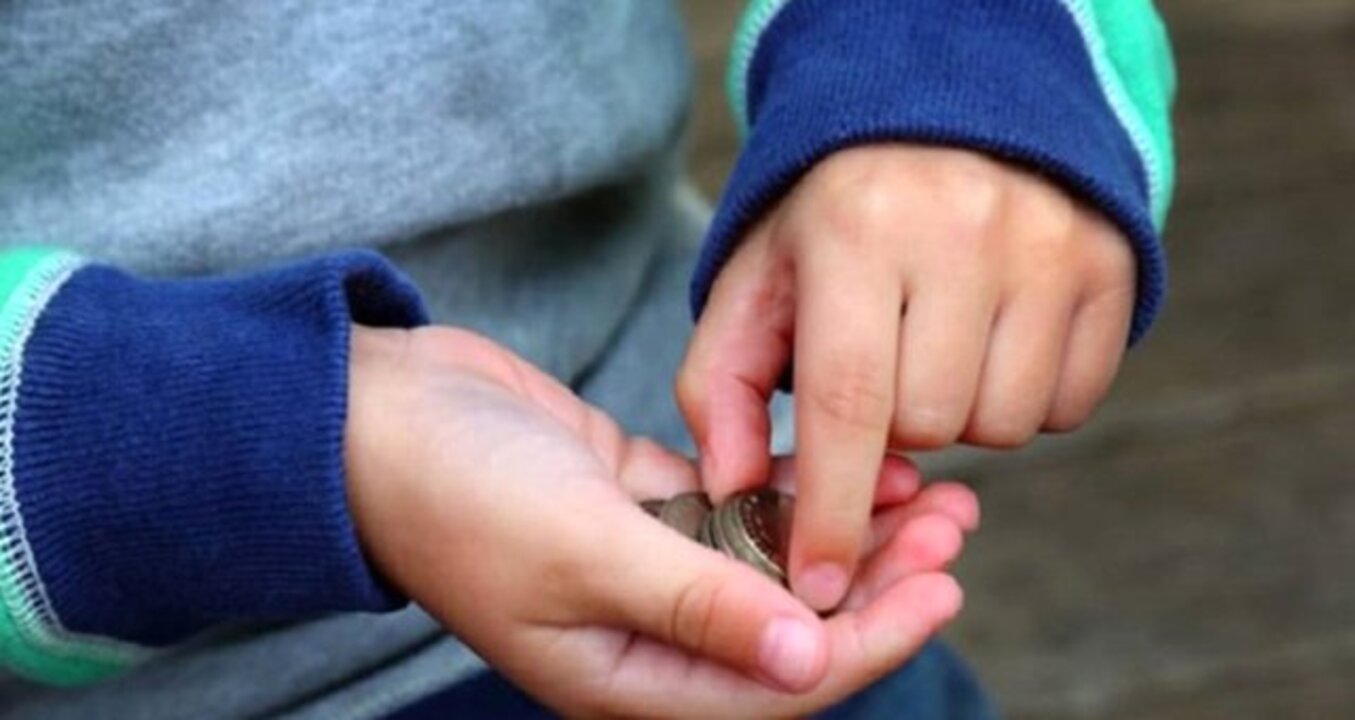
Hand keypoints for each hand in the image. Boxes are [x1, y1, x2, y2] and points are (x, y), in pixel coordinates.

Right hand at [344, 325, 978, 717]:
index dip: (869, 639)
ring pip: (773, 561)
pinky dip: (790, 487)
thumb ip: (698, 605)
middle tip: (955, 524)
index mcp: (627, 675)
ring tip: (929, 486)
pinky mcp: (641, 502)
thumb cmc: (456, 492)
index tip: (944, 586)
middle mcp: (645, 631)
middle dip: (877, 581)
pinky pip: (737, 508)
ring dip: (845, 527)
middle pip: (790, 624)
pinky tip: (847, 457)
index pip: (778, 684)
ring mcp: (645, 564)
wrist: (374, 416)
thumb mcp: (582, 553)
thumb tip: (808, 661)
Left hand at [679, 145, 1134, 610]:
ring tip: (934, 351)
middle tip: (881, 371)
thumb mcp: (755, 285)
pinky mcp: (1109, 266)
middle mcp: (962, 228)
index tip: (818, 586)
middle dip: (892, 430)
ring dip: (960, 418)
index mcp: (856, 229)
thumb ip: (720, 389)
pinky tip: (991, 344)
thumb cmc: (831, 225)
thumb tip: (736, 494)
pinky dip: (1024, 401)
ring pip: (1004, 426)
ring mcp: (1049, 244)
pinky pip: (1069, 405)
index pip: (848, 401)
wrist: (943, 121)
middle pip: (930, 425)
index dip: (833, 509)